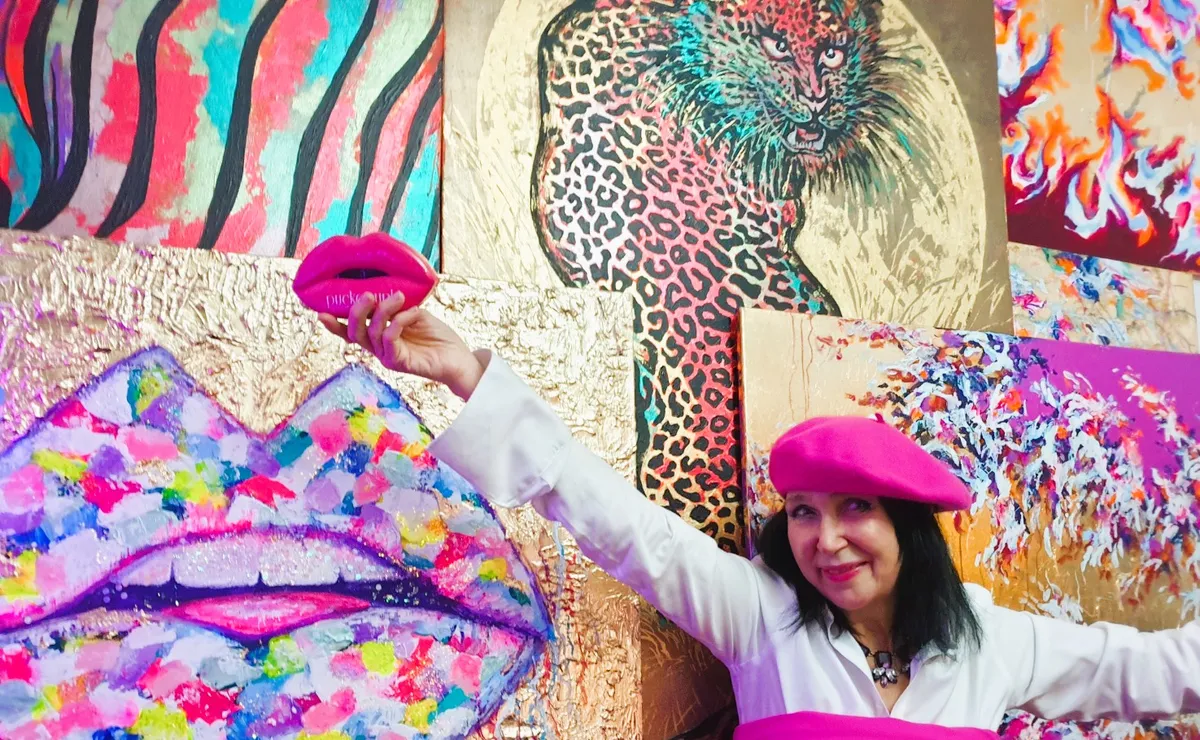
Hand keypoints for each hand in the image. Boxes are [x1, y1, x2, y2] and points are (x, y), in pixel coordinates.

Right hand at [318, 293, 484, 399]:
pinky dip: (398, 322)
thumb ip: (397, 306)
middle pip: (355, 333)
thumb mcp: (415, 314)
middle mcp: (379, 349)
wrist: (458, 357)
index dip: (334, 325)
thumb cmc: (437, 336)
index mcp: (379, 337)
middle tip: (367, 295)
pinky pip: (390, 339)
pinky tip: (412, 313)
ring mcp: (388, 357)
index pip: (350, 333)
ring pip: (371, 334)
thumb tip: (384, 291)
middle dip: (356, 312)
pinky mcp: (400, 363)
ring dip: (382, 311)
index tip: (320, 312)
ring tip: (396, 296)